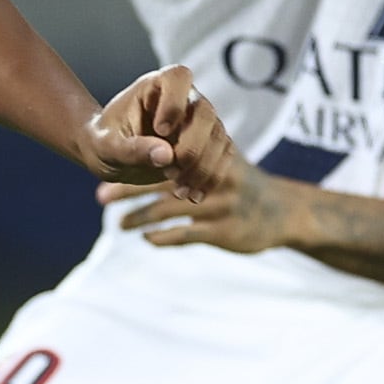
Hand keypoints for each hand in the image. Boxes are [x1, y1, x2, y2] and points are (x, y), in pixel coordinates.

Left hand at [75, 63, 233, 196]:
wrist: (111, 157)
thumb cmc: (104, 144)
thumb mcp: (107, 148)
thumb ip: (132, 149)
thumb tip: (166, 155)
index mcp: (155, 87)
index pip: (178, 77)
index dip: (175, 102)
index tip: (160, 130)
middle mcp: (183, 98)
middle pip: (205, 112)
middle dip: (192, 146)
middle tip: (171, 173)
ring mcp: (199, 120)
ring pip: (218, 136)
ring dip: (203, 167)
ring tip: (180, 191)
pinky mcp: (208, 142)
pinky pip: (223, 155)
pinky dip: (211, 176)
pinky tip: (193, 195)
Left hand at [101, 156, 300, 255]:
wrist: (284, 212)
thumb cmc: (241, 182)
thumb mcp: (221, 158)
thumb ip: (188, 150)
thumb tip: (148, 145)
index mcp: (214, 150)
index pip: (172, 148)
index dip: (141, 158)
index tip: (113, 167)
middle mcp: (218, 174)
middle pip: (164, 179)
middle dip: (129, 189)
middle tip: (100, 196)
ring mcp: (222, 203)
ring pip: (169, 209)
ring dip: (139, 217)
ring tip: (118, 224)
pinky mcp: (225, 231)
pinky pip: (184, 234)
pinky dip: (162, 237)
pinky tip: (146, 238)